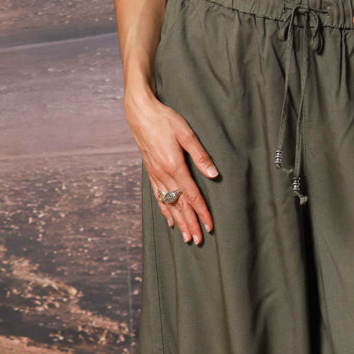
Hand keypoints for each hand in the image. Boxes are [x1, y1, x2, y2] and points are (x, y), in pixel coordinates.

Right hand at [125, 90, 217, 244]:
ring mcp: (155, 175)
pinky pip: (158, 197)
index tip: (209, 226)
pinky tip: (169, 220)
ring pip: (168, 204)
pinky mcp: (150, 172)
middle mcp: (163, 175)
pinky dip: (164, 210)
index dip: (202, 212)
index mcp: (174, 166)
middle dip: (190, 224)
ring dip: (179, 222)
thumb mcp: (186, 133)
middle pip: (180, 205)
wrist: (140, 112)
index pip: (191, 196)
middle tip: (198, 240)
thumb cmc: (164, 119)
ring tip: (186, 237)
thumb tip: (214, 174)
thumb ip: (200, 155)